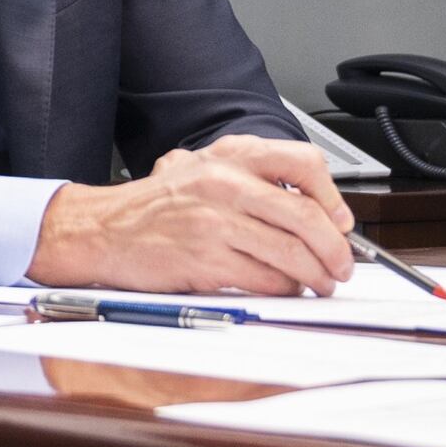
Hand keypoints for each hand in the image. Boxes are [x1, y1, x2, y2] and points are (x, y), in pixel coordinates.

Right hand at [27, 134, 354, 295]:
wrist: (103, 229)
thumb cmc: (153, 205)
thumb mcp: (200, 168)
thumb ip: (249, 176)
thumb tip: (308, 204)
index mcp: (230, 156)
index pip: (304, 163)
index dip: (333, 197)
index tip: (340, 221)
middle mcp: (225, 183)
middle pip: (307, 216)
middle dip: (335, 249)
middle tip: (342, 264)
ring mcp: (216, 222)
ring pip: (292, 253)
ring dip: (317, 276)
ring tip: (321, 283)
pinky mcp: (206, 260)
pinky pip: (266, 280)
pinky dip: (285, 290)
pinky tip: (286, 290)